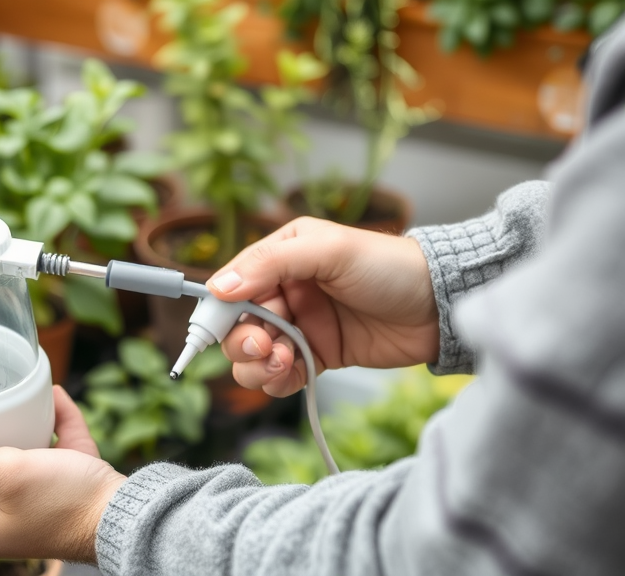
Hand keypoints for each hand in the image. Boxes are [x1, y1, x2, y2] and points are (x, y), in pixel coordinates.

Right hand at [209, 217, 438, 396]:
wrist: (439, 306)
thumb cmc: (390, 266)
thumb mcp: (329, 251)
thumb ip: (272, 264)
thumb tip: (219, 287)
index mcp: (282, 256)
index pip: (232, 284)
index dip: (218, 310)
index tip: (214, 330)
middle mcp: (285, 290)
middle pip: (238, 325)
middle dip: (242, 341)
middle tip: (263, 346)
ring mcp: (300, 325)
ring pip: (254, 354)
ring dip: (257, 364)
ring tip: (282, 361)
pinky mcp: (317, 355)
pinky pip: (280, 374)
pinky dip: (277, 380)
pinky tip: (290, 374)